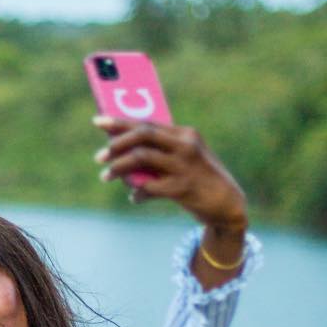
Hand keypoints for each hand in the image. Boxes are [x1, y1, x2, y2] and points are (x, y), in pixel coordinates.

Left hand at [94, 117, 247, 231]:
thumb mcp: (184, 159)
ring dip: (118, 167)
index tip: (98, 121)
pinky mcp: (182, 187)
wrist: (227, 205)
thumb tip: (121, 152)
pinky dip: (137, 193)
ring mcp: (184, 166)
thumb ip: (160, 153)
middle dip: (116, 143)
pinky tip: (135, 197)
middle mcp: (185, 145)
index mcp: (185, 134)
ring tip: (105, 176)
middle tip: (99, 156)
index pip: (147, 122)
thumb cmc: (199, 179)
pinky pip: (148, 187)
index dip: (120, 121)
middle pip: (143, 135)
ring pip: (141, 158)